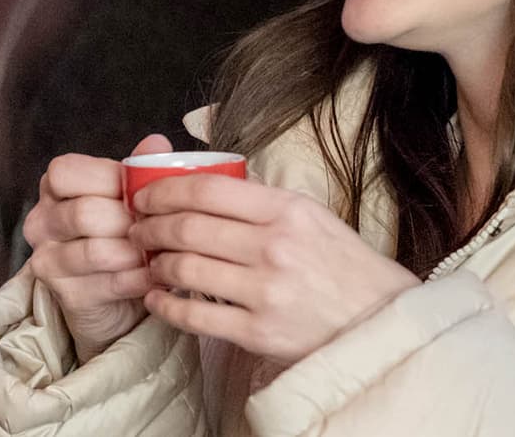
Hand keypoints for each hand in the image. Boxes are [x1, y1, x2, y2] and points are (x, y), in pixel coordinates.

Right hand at [22, 134, 172, 362]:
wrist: (117, 294)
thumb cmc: (122, 231)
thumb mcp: (130, 195)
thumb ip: (140, 169)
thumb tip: (157, 143)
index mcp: (54, 187)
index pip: (67, 173)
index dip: (108, 180)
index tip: (140, 192)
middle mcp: (41, 222)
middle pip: (84, 213)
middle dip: (129, 221)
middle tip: (159, 226)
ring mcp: (47, 260)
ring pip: (95, 251)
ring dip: (136, 251)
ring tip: (160, 250)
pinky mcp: (66, 294)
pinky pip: (108, 283)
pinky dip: (139, 278)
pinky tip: (156, 274)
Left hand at [128, 174, 419, 362]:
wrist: (377, 320)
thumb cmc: (341, 265)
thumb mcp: (311, 216)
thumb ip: (263, 200)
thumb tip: (207, 182)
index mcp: (287, 210)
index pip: (207, 190)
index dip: (163, 190)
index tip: (145, 196)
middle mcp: (274, 247)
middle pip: (187, 228)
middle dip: (149, 227)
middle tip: (137, 229)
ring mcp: (265, 292)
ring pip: (185, 270)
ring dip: (155, 264)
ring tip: (150, 262)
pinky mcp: (257, 332)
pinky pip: (195, 316)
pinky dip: (166, 306)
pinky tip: (158, 298)